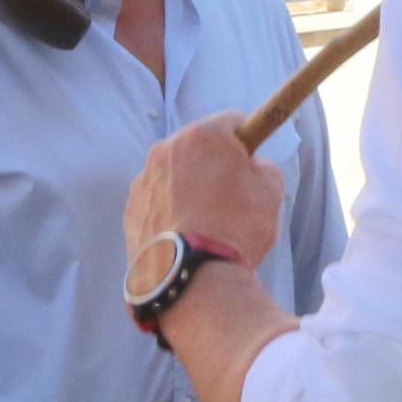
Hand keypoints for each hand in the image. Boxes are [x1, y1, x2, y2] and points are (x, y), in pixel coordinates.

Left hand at [127, 115, 287, 285]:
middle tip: (232, 198)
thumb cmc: (235, 229)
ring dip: (190, 190)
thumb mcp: (271, 190)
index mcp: (201, 136)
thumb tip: (250, 167)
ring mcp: (143, 181)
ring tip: (208, 225)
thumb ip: (262, 167)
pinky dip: (171, 213)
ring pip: (175, 176)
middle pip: (198, 148)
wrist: (193, 280)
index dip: (247, 140)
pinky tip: (187, 237)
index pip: (233, 121)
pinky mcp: (131, 211)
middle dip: (214, 165)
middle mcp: (165, 150)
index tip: (252, 161)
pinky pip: (158, 202)